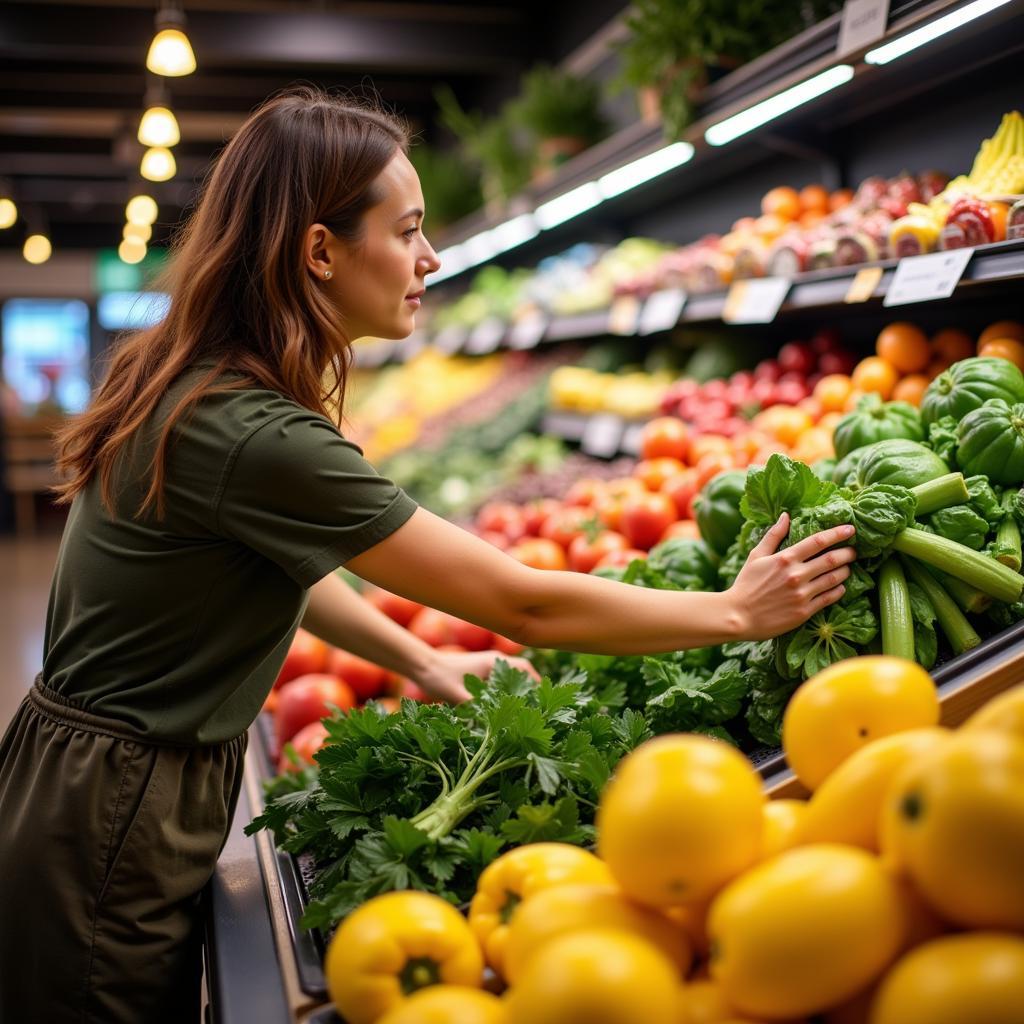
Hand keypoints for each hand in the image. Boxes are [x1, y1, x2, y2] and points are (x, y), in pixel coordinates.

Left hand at [416, 648, 540, 702]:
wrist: (422, 666)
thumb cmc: (438, 677)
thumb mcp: (457, 695)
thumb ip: (475, 707)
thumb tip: (493, 723)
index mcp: (493, 662)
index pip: (525, 669)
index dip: (537, 684)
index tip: (543, 701)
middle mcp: (494, 662)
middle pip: (523, 674)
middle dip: (531, 691)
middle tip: (538, 711)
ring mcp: (488, 667)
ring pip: (513, 678)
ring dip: (520, 692)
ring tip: (527, 713)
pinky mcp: (482, 674)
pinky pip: (502, 683)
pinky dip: (508, 694)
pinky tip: (507, 711)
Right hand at [726, 514, 856, 640]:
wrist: (738, 616)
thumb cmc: (745, 585)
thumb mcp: (756, 556)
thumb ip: (773, 536)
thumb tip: (786, 516)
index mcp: (785, 559)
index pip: (818, 541)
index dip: (837, 534)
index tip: (850, 529)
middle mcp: (796, 575)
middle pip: (831, 559)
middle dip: (847, 553)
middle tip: (853, 551)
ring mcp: (802, 594)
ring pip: (834, 579)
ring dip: (845, 571)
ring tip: (848, 568)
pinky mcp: (804, 611)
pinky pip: (829, 598)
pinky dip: (839, 590)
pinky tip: (840, 587)